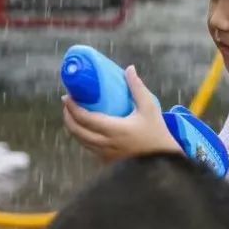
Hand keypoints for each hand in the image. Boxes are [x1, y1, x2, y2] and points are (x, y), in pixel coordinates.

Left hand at [62, 65, 180, 162]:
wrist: (162, 160)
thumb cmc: (156, 132)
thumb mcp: (150, 108)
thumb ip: (138, 88)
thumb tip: (129, 69)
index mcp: (114, 129)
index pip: (85, 118)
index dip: (72, 107)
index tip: (67, 96)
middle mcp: (105, 143)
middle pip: (76, 130)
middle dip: (67, 116)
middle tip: (67, 103)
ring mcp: (105, 154)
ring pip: (80, 140)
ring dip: (72, 127)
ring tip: (72, 114)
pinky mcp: (107, 160)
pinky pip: (88, 147)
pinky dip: (81, 136)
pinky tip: (84, 128)